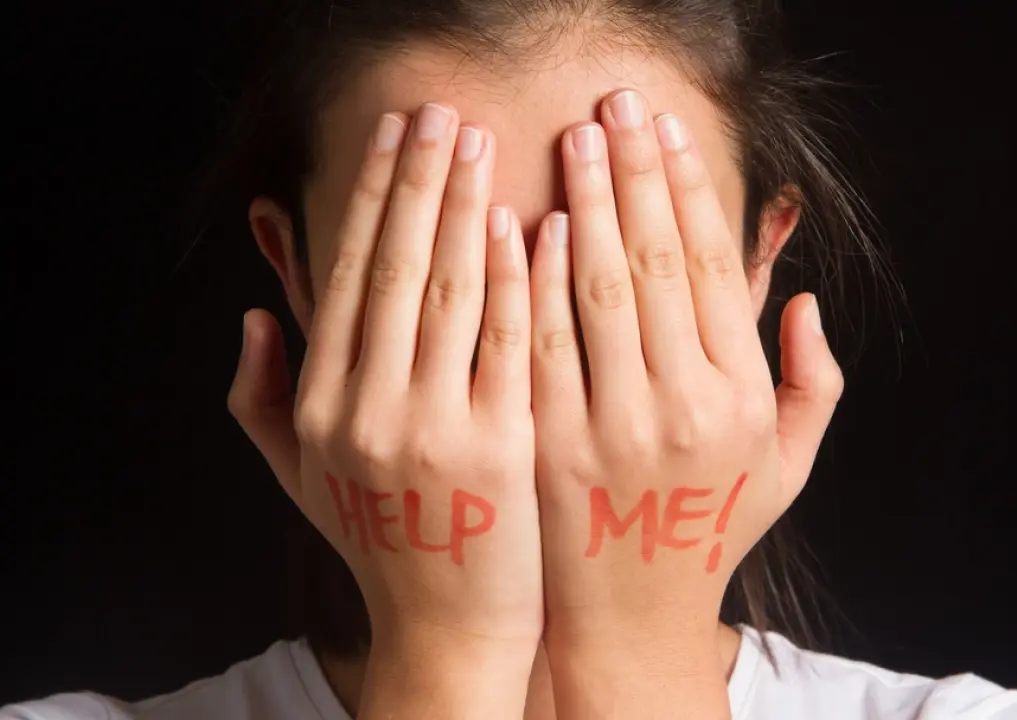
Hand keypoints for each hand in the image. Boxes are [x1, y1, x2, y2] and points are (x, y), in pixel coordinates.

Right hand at [228, 104, 540, 714]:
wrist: (449, 628)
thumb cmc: (384, 544)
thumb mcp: (304, 477)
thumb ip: (266, 398)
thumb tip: (256, 316)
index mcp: (325, 405)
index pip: (349, 278)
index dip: (373, 199)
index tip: (395, 138)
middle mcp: (370, 410)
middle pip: (396, 268)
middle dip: (419, 180)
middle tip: (440, 112)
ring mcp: (435, 427)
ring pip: (450, 292)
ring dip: (466, 207)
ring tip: (481, 143)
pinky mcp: (502, 445)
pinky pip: (510, 342)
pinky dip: (519, 278)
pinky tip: (532, 223)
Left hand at [530, 89, 843, 715]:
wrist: (631, 614)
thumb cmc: (713, 528)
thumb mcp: (790, 463)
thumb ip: (812, 380)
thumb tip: (801, 299)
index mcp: (741, 398)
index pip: (709, 268)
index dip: (685, 189)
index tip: (665, 131)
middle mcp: (682, 407)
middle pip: (652, 261)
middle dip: (632, 172)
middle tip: (614, 104)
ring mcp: (611, 426)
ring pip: (594, 289)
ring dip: (582, 203)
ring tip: (573, 139)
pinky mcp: (548, 443)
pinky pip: (538, 342)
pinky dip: (532, 278)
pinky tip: (527, 222)